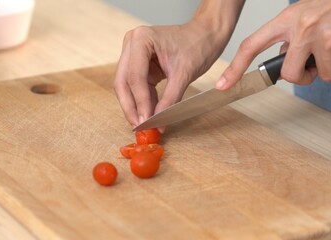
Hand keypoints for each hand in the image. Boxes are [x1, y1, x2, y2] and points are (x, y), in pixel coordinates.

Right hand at [114, 0, 244, 128]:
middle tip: (139, 126)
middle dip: (131, 106)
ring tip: (145, 123)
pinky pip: (137, 85)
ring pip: (126, 85)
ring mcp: (134, 52)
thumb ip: (170, 98)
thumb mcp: (184, 74)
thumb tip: (158, 120)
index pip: (134, 77)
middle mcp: (132, 43)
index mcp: (141, 40)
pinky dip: (143, 100)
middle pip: (123, 81)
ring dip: (135, 105)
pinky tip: (150, 114)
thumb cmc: (198, 45)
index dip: (139, 102)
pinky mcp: (140, 62)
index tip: (146, 122)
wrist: (207, 34)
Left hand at [216, 0, 330, 89]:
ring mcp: (326, 37)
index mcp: (287, 19)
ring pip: (322, 75)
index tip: (224, 85)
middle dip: (302, 76)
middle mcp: (303, 27)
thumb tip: (283, 58)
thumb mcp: (305, 13)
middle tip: (313, 64)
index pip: (252, 45)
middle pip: (288, 74)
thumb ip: (289, 34)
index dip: (235, 67)